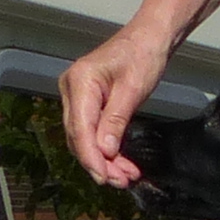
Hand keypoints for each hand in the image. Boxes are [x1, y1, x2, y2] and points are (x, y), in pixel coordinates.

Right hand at [61, 23, 174, 187]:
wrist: (148, 38)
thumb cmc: (143, 55)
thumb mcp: (133, 89)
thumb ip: (115, 121)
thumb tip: (104, 151)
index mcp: (80, 81)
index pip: (80, 128)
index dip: (91, 157)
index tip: (104, 178)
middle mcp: (71, 89)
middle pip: (79, 136)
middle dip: (99, 163)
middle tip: (121, 181)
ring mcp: (76, 96)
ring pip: (84, 138)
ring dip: (104, 160)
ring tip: (125, 176)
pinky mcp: (86, 103)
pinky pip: (91, 131)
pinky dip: (106, 149)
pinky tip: (121, 163)